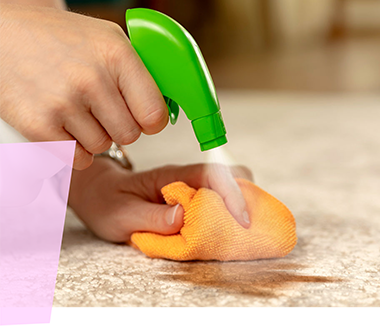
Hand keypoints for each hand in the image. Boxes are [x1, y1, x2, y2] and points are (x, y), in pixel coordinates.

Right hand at [0, 4, 167, 169]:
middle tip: (102, 108)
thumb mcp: (108, 38)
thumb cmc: (62, 39)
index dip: (151, 120)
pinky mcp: (39, 125)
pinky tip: (63, 122)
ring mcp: (63, 104)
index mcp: (117, 56)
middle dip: (120, 126)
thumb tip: (167, 106)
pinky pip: (77, 158)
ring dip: (94, 135)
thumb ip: (139, 72)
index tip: (142, 116)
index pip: (155, 114)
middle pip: (130, 135)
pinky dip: (73, 147)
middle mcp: (92, 79)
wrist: (3, 36)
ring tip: (77, 108)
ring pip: (103, 146)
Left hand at [68, 158, 253, 242]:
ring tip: (244, 232)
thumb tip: (184, 216)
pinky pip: (220, 202)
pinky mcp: (193, 200)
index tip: (243, 220)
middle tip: (251, 226)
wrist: (101, 195)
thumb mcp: (122, 215)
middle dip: (247, 197)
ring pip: (229, 188)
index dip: (231, 194)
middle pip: (230, 176)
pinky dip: (230, 215)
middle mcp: (186, 178)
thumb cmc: (109, 203)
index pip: (211, 175)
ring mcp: (192, 188)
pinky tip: (229, 232)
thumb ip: (152, 217)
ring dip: (241, 207)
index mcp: (171, 176)